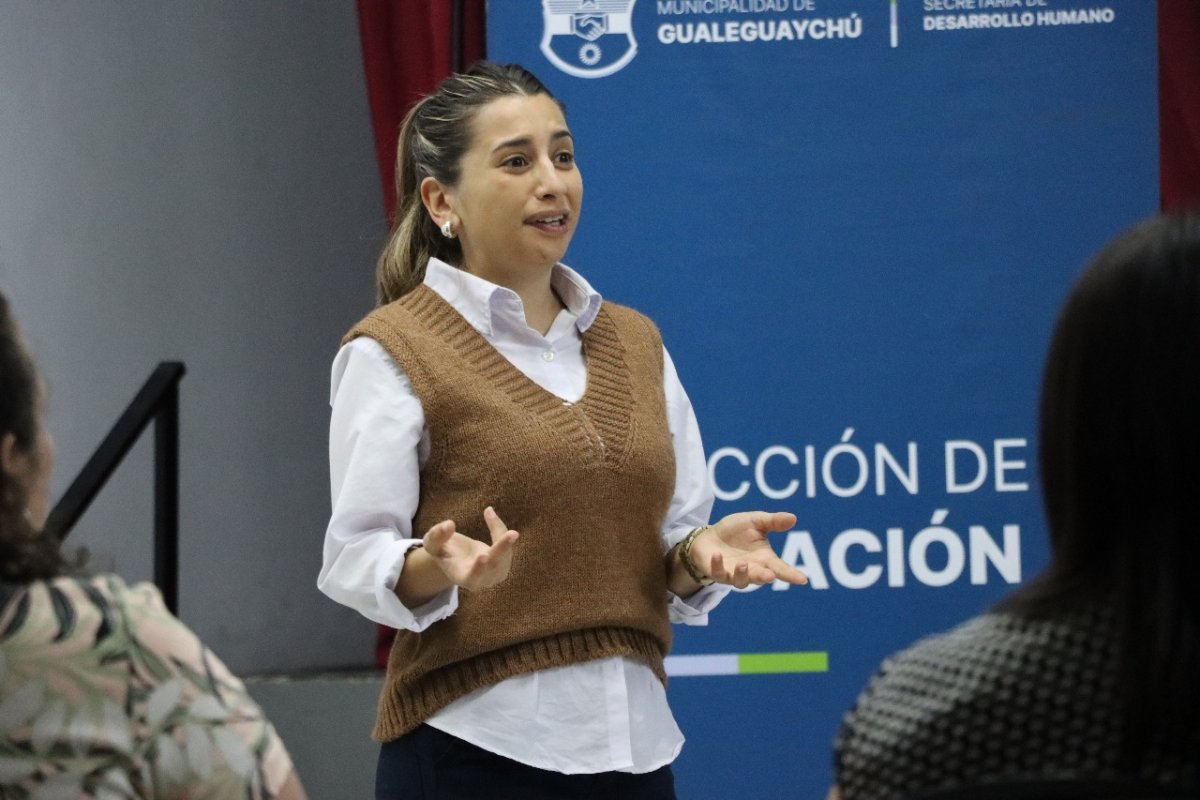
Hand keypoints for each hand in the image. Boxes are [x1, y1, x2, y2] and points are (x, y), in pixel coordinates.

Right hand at [422, 507, 518, 591]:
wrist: (456, 558)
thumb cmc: (442, 551)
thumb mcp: (432, 544)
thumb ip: (437, 536)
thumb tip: (450, 524)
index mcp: (462, 578)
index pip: (472, 577)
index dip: (478, 568)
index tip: (483, 556)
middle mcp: (481, 580)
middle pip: (495, 564)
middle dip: (502, 548)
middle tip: (513, 533)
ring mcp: (495, 574)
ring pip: (504, 553)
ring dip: (502, 534)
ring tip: (489, 512)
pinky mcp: (503, 564)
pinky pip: (506, 546)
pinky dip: (498, 529)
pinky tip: (488, 513)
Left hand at [688, 511, 806, 588]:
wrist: (709, 536)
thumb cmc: (735, 531)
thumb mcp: (754, 521)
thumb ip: (773, 521)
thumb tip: (793, 518)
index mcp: (764, 558)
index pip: (781, 568)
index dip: (791, 574)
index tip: (803, 579)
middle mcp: (752, 569)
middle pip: (761, 578)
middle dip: (765, 577)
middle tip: (771, 575)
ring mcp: (734, 573)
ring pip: (741, 581)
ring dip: (742, 574)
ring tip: (742, 564)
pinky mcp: (718, 573)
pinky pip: (719, 573)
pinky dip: (718, 565)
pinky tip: (717, 555)